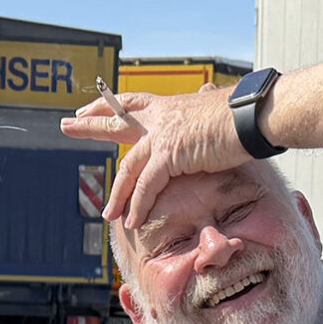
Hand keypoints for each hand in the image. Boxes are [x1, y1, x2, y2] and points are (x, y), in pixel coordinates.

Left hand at [61, 86, 248, 230]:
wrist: (255, 117)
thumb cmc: (246, 118)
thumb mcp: (218, 116)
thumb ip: (205, 118)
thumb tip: (211, 107)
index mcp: (171, 108)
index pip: (134, 103)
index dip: (112, 104)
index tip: (93, 106)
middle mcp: (162, 118)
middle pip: (118, 122)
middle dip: (90, 124)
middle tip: (67, 124)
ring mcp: (164, 135)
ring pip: (129, 167)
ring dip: (117, 195)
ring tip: (108, 214)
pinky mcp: (170, 154)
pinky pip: (146, 186)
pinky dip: (138, 205)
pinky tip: (131, 220)